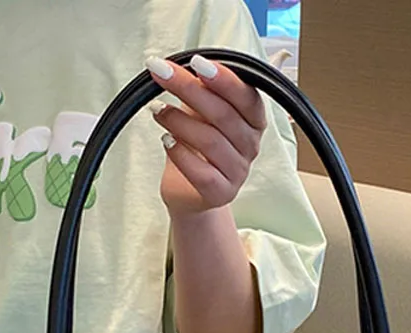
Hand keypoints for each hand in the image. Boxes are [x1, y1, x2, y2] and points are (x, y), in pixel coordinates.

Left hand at [147, 55, 267, 217]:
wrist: (187, 189)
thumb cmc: (196, 145)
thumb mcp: (201, 111)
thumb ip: (202, 89)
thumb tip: (188, 65)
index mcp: (254, 120)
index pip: (246, 96)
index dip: (224, 79)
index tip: (195, 62)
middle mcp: (250, 145)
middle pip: (223, 115)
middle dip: (189, 89)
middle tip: (161, 73)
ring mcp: (238, 172)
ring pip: (211, 141)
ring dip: (179, 121)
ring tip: (156, 110)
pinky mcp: (221, 193)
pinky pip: (202, 173)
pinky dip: (181, 154)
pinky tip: (166, 141)